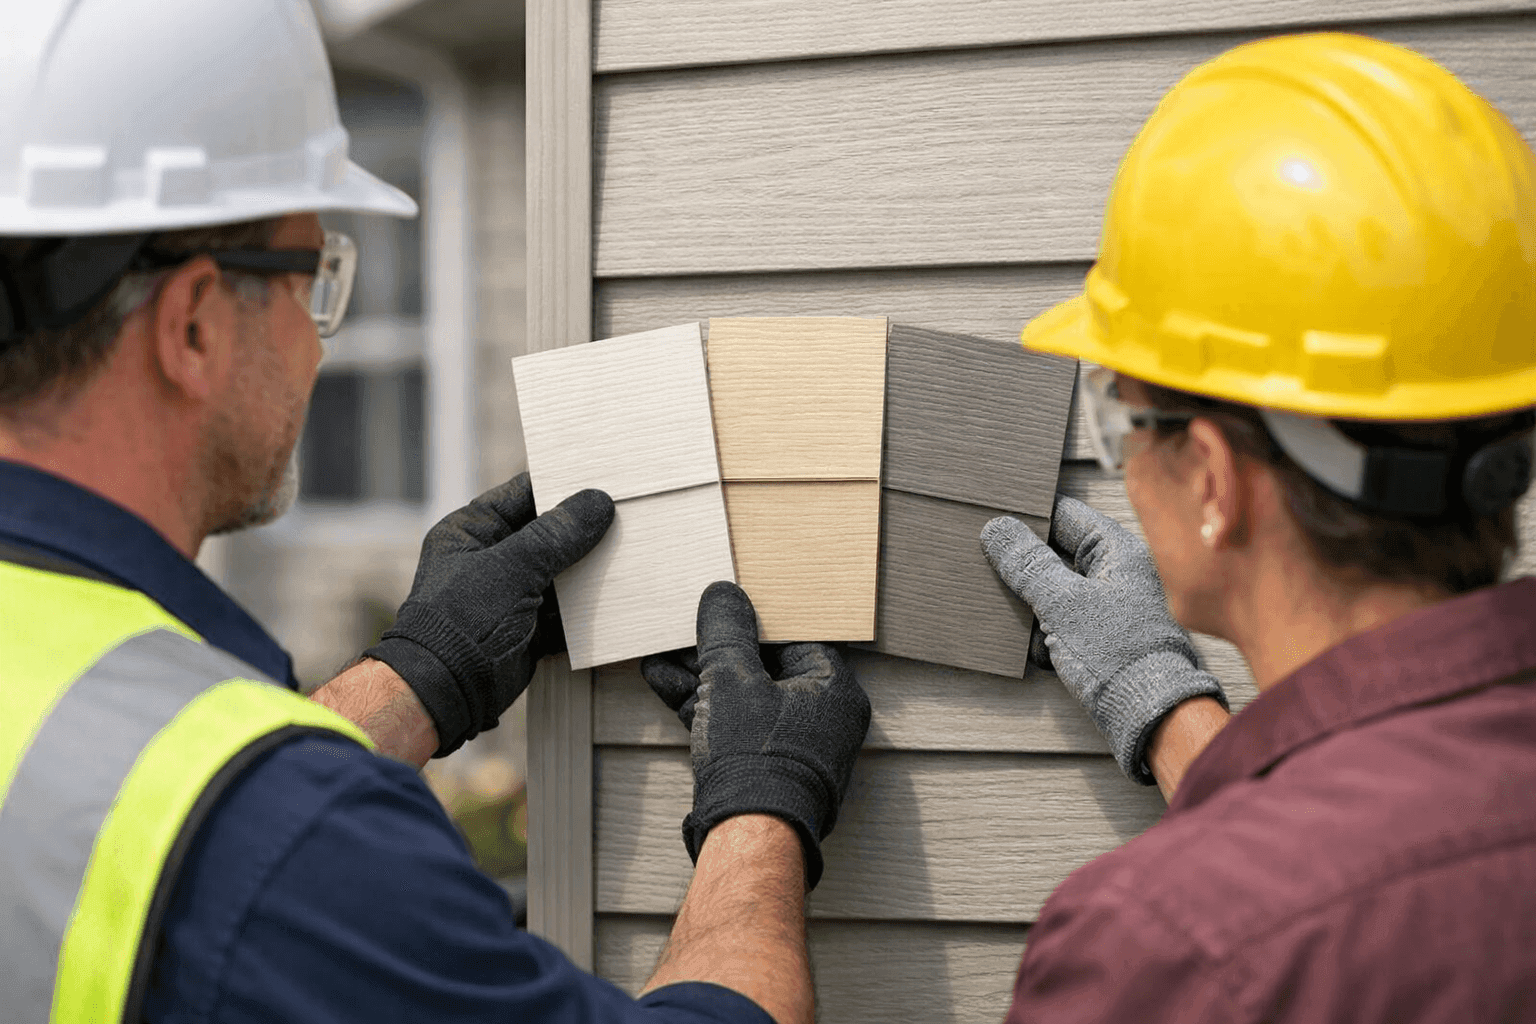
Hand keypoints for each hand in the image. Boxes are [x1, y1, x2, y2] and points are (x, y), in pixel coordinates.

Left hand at [365, 473, 613, 755]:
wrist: (446, 693)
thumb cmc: (461, 622)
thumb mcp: (511, 568)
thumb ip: (556, 535)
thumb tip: (598, 501)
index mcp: (474, 530)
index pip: (525, 493)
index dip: (563, 485)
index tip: (606, 480)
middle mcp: (492, 557)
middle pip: (550, 533)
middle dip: (586, 531)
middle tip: (628, 517)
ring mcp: (511, 593)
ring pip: (562, 572)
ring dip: (591, 571)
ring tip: (630, 554)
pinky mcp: (529, 627)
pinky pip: (567, 610)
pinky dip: (588, 609)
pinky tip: (617, 598)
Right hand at [641, 581, 870, 888]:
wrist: (747, 834)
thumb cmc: (757, 759)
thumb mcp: (734, 679)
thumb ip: (727, 632)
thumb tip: (723, 595)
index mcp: (834, 688)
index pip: (797, 635)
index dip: (757, 615)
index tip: (727, 603)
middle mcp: (820, 716)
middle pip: (765, 665)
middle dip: (717, 648)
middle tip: (687, 627)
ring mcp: (790, 744)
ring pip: (742, 695)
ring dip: (700, 675)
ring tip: (662, 652)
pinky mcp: (761, 766)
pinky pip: (733, 722)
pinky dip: (701, 704)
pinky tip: (662, 680)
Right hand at [981, 495, 1225, 783]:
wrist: (1150, 713)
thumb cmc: (1123, 655)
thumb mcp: (1062, 603)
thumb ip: (1027, 565)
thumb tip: (998, 529)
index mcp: (1116, 550)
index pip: (1064, 515)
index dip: (1028, 520)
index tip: (995, 528)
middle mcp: (1115, 573)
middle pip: (1055, 555)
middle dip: (1027, 574)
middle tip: (1004, 581)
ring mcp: (1109, 605)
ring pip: (1053, 591)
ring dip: (1034, 609)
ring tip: (1033, 626)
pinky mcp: (1101, 636)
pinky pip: (1061, 622)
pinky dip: (1047, 635)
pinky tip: (1045, 651)